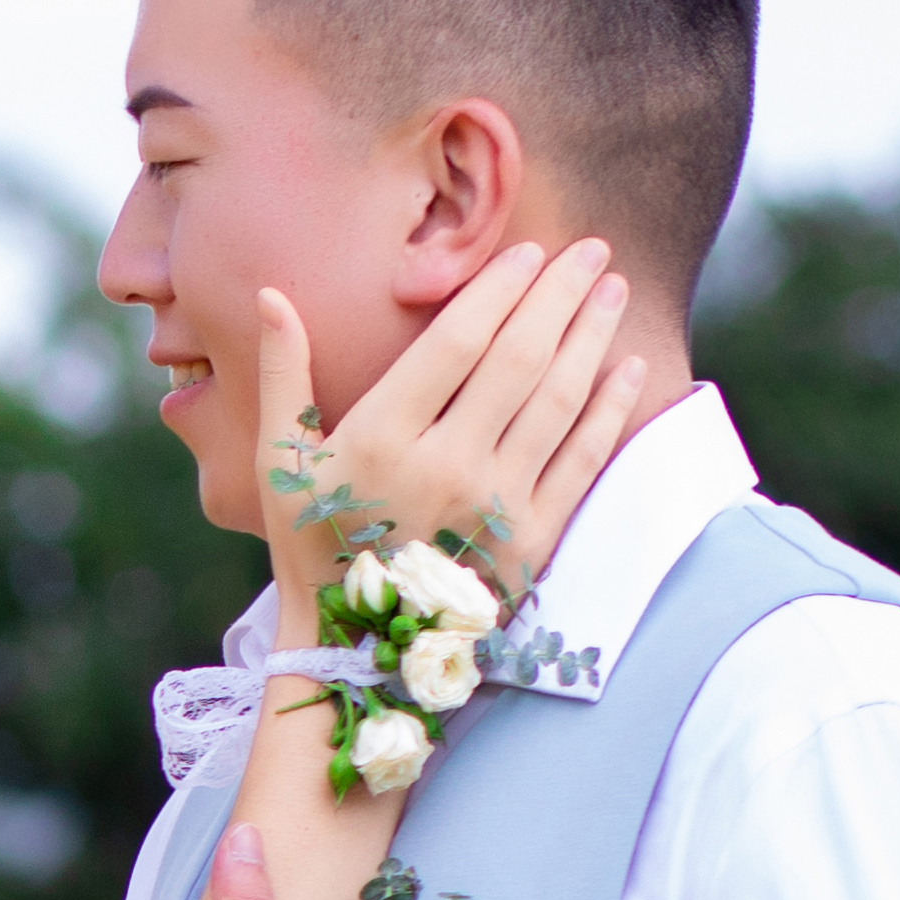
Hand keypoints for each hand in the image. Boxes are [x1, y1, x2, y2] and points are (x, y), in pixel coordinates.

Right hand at [255, 238, 646, 610]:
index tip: (530, 252)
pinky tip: (627, 367)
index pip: (457, 341)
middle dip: (560, 295)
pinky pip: (581, 461)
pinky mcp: (530, 541)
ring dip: (592, 337)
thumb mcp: (281, 463)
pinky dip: (609, 410)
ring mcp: (493, 505)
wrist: (351, 649)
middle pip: (519, 359)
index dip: (500, 289)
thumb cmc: (311, 544)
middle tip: (591, 250)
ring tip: (613, 291)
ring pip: (558, 401)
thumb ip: (284, 375)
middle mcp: (444, 466)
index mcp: (381, 439)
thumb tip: (272, 294)